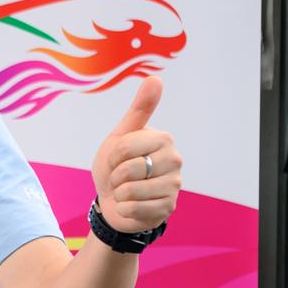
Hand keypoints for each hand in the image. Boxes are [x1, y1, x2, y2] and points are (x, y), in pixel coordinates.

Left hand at [91, 76, 182, 235]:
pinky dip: (124, 209)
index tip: (116, 160)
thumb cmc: (117, 166)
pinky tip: (131, 205)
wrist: (114, 202)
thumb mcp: (121, 136)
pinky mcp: (168, 208)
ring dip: (119, 193)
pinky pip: (133, 209)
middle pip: (130, 169)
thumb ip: (139, 110)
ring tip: (125, 191)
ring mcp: (174, 186)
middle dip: (116, 176)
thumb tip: (155, 78)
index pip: (124, 147)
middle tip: (121, 178)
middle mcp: (175, 160)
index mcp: (164, 140)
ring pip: (131, 190)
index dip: (112, 157)